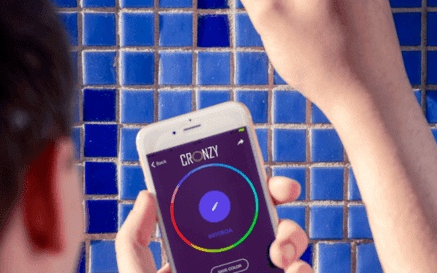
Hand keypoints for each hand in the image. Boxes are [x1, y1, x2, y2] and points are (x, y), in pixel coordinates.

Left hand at [115, 177, 311, 272]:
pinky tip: (293, 270)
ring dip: (292, 236)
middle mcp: (234, 266)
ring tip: (281, 248)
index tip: (262, 173)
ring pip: (287, 247)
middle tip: (282, 195)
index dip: (246, 187)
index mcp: (200, 255)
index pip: (226, 211)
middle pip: (264, 221)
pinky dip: (302, 269)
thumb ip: (133, 241)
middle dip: (277, 204)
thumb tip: (147, 194)